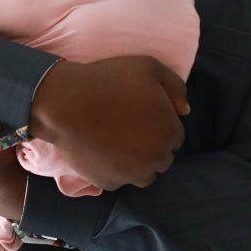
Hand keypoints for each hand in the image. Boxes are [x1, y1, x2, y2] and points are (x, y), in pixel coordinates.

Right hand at [28, 56, 188, 190]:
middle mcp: (155, 158)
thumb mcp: (148, 67)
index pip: (175, 137)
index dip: (159, 125)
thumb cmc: (108, 80)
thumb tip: (184, 110)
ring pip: (144, 174)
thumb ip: (175, 87)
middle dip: (151, 145)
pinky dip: (114, 170)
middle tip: (128, 128)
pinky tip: (103, 151)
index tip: (141, 115)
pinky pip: (119, 180)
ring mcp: (131, 174)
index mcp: (169, 132)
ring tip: (118, 142)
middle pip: (162, 158)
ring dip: (137, 162)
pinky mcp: (109, 183)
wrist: (66, 102)